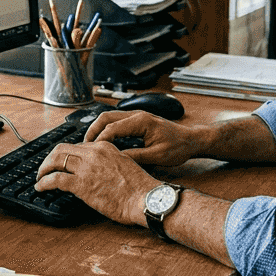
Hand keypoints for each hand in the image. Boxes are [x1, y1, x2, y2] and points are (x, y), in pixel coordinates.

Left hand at [34, 141, 157, 225]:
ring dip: (44, 169)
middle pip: (62, 149)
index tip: (61, 163)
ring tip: (40, 177)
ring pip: (55, 160)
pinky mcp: (82, 184)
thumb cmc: (139, 188)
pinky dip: (44, 182)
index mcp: (105, 147)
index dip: (66, 155)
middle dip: (50, 159)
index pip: (77, 146)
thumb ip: (108, 163)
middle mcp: (94, 153)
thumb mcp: (124, 165)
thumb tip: (96, 172)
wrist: (146, 199)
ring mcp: (87, 167)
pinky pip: (55, 179)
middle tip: (45, 168)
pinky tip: (40, 187)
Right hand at [82, 110, 206, 167]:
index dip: (99, 140)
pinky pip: (116, 122)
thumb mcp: (158, 156)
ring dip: (97, 130)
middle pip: (105, 117)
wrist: (191, 140)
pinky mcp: (137, 121)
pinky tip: (102, 143)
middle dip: (92, 131)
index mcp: (142, 121)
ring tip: (89, 145)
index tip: (91, 152)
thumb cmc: (179, 147)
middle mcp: (137, 115)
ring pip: (109, 118)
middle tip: (83, 147)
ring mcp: (137, 116)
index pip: (112, 127)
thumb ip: (136, 157)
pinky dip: (105, 130)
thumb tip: (116, 160)